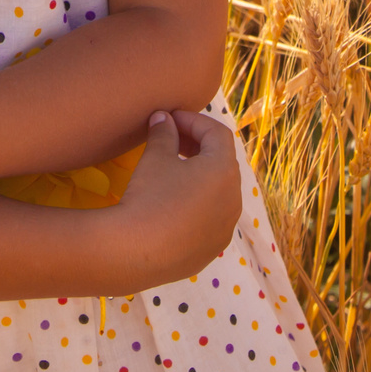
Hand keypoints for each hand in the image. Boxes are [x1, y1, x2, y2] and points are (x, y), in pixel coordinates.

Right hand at [114, 109, 240, 286]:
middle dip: (198, 146)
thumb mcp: (155, 158)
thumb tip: (163, 119)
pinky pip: (211, 218)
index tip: (170, 118)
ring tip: (172, 170)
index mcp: (224, 171)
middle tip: (172, 139)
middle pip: (222, 162)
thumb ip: (164, 133)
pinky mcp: (213, 248)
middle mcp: (234, 199)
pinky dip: (198, 203)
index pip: (217, 133)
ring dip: (200, 175)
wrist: (136, 252)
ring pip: (220, 192)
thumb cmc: (150, 196)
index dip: (194, 120)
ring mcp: (225, 227)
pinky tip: (173, 204)